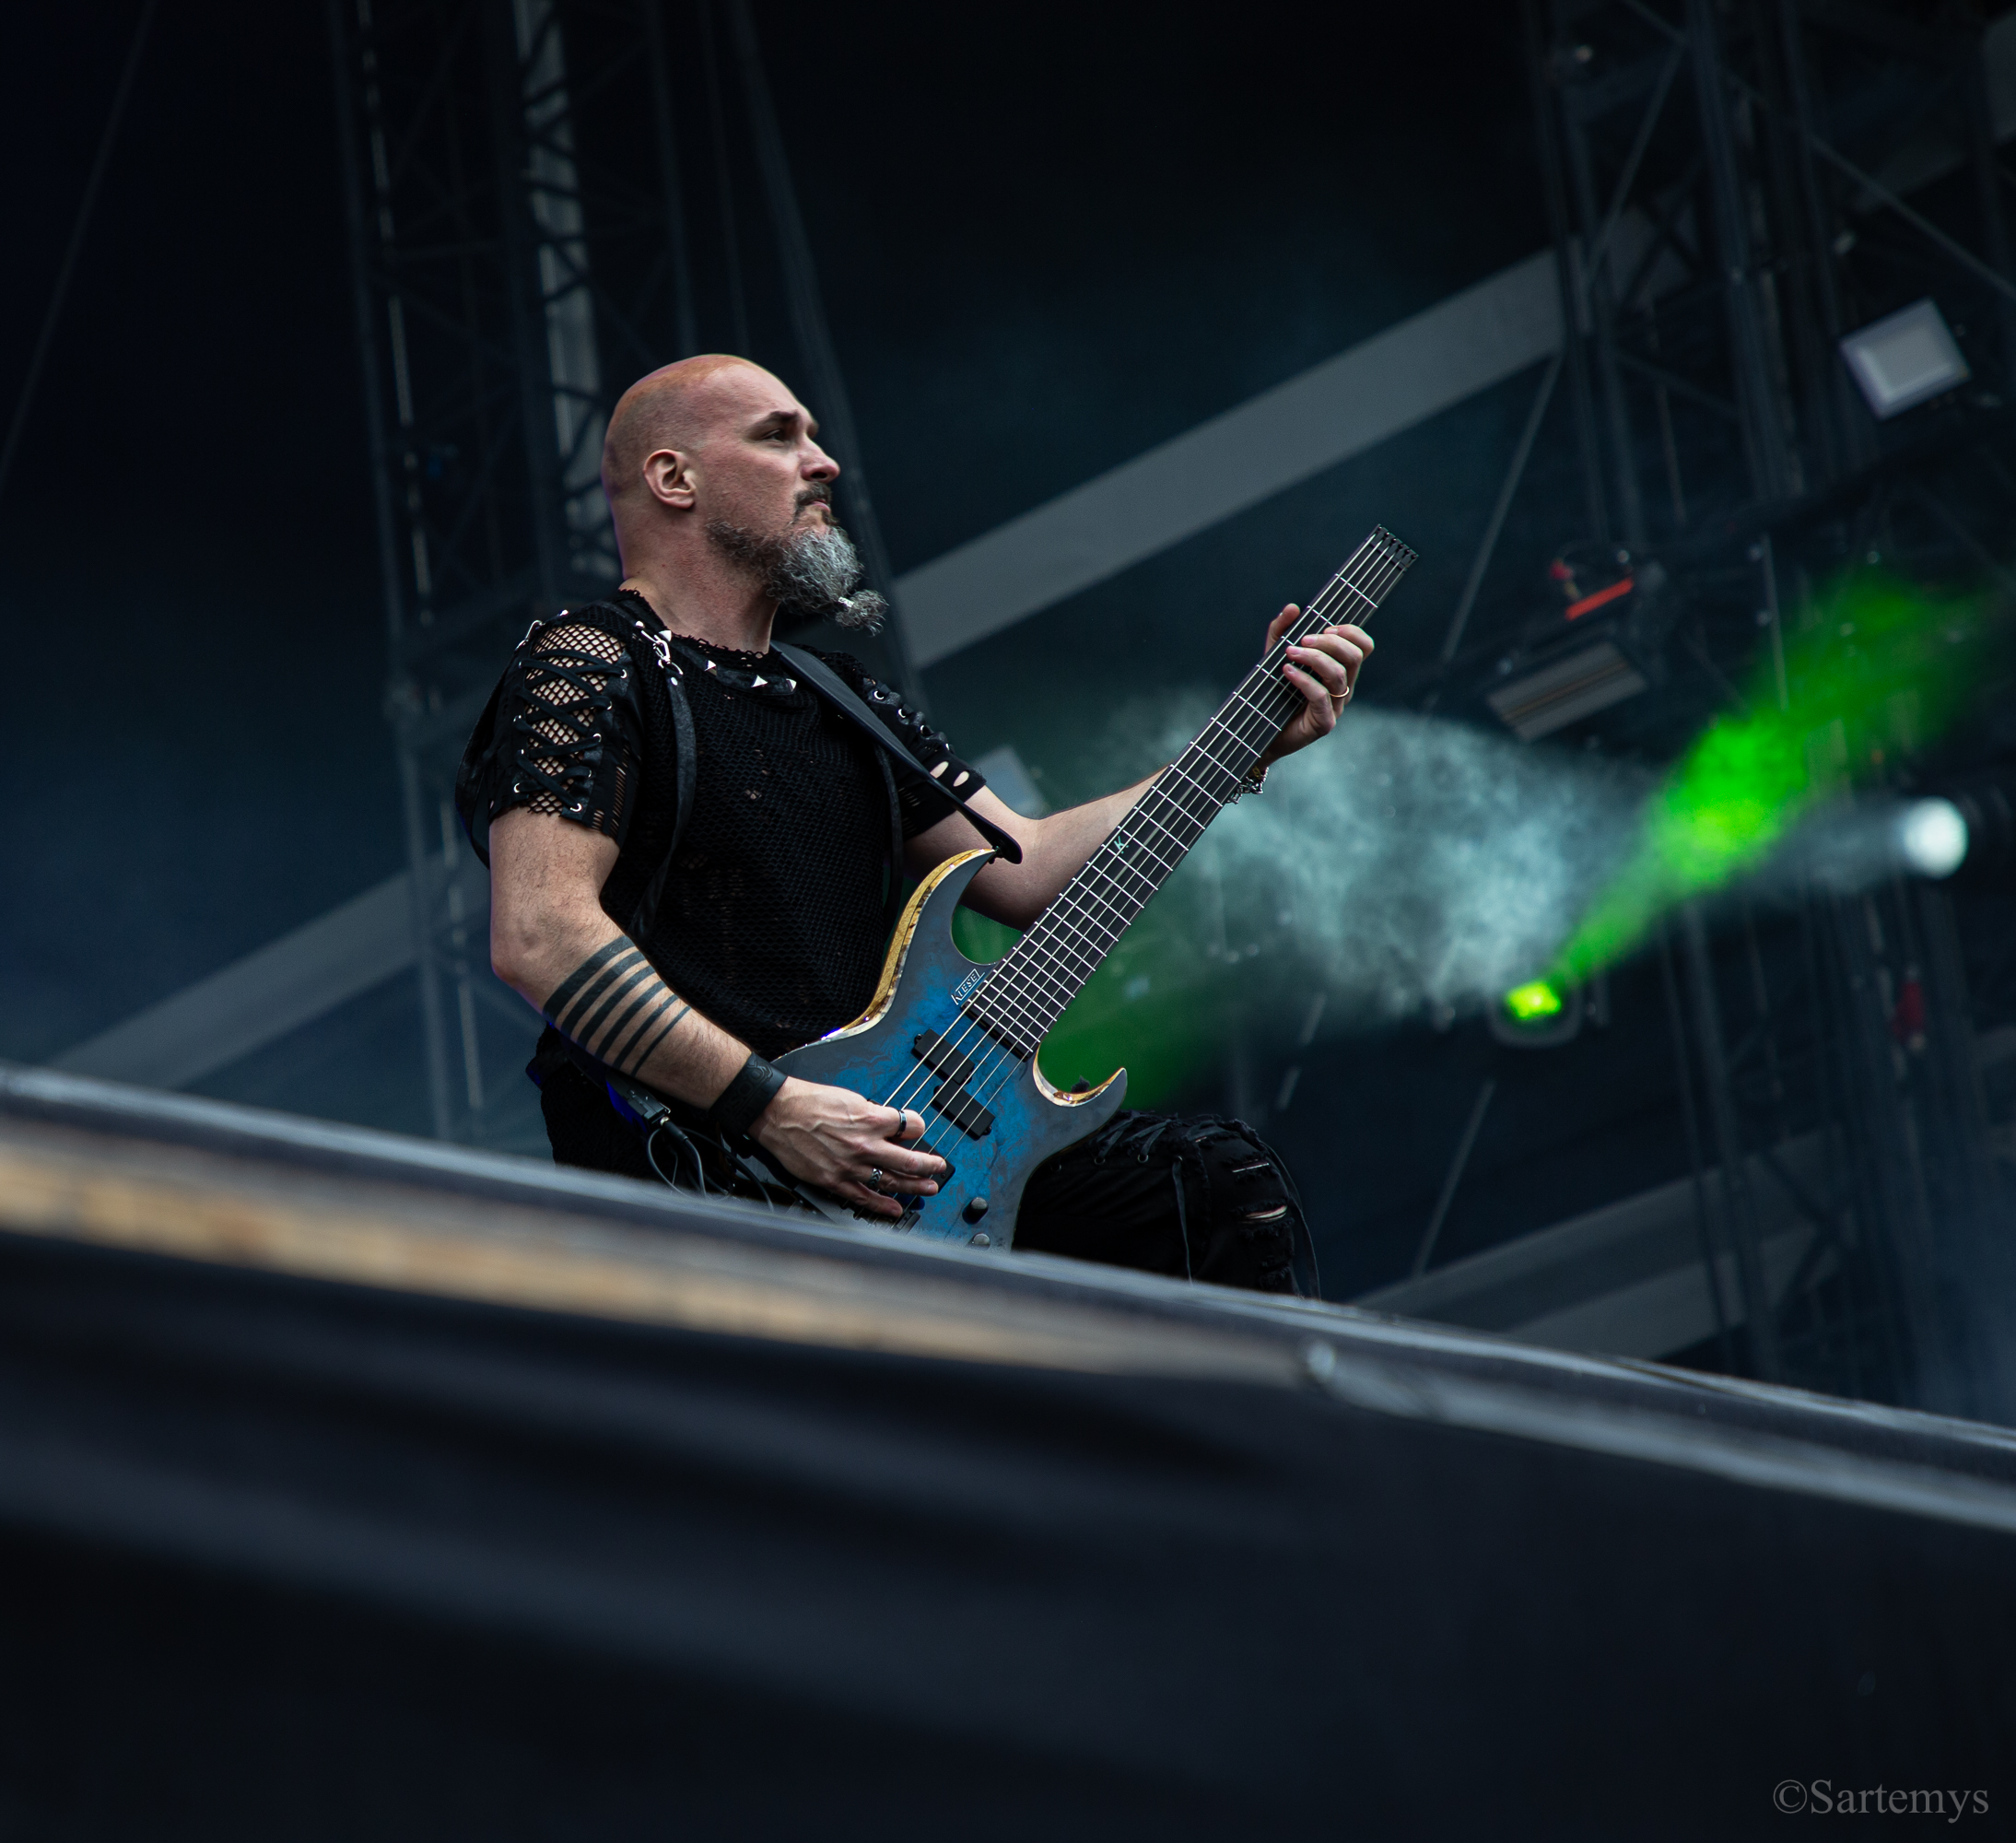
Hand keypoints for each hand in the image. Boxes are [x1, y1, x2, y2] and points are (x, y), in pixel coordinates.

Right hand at [748, 1077, 947, 1219]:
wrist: (778, 1113)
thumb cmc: (809, 1101)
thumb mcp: (850, 1098)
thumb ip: (872, 1114)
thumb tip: (887, 1123)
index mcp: (871, 1119)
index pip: (911, 1127)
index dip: (918, 1128)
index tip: (919, 1131)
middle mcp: (865, 1145)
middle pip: (910, 1159)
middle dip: (930, 1165)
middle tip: (940, 1168)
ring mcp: (851, 1166)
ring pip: (892, 1180)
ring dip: (914, 1186)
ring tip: (929, 1189)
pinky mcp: (835, 1181)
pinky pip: (864, 1197)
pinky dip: (882, 1205)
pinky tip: (895, 1208)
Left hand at [1258, 604, 1371, 765]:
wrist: (1258, 731)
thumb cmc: (1272, 693)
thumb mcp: (1272, 656)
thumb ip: (1280, 632)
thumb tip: (1292, 608)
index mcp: (1340, 670)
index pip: (1363, 646)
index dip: (1351, 632)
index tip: (1326, 627)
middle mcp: (1344, 688)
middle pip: (1354, 656)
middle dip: (1329, 643)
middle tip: (1302, 641)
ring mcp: (1336, 707)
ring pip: (1338, 674)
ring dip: (1314, 658)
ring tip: (1289, 654)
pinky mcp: (1324, 723)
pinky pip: (1321, 696)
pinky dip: (1304, 680)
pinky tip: (1287, 672)